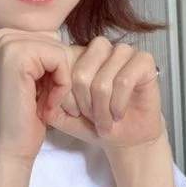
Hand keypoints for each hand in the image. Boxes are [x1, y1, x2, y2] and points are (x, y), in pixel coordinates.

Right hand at [0, 29, 72, 166]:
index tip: (41, 94)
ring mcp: (5, 44)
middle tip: (44, 101)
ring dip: (61, 82)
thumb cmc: (27, 117)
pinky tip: (47, 104)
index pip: (50, 39)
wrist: (11, 147)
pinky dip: (61, 85)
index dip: (55, 70)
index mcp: (2, 38)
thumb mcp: (36, 77)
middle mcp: (0, 36)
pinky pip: (59, 60)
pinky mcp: (16, 56)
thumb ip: (43, 52)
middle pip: (55, 43)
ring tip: (45, 103)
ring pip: (59, 51)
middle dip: (59, 75)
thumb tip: (58, 31)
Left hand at [47, 36, 164, 149]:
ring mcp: (124, 52)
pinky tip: (118, 114)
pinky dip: (118, 104)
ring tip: (105, 120)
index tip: (75, 114)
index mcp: (79, 53)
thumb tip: (41, 94)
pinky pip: (125, 81)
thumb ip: (49, 103)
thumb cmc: (97, 122)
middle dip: (85, 104)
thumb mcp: (64, 116)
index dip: (67, 97)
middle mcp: (101, 49)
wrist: (126, 137)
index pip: (64, 68)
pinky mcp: (144, 61)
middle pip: (82, 73)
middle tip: (92, 119)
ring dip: (102, 107)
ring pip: (104, 79)